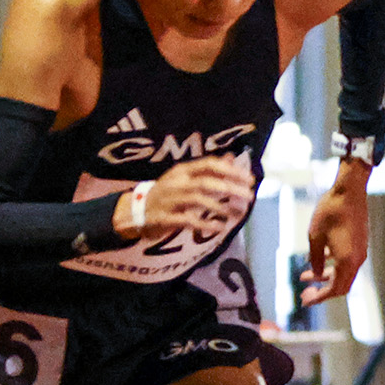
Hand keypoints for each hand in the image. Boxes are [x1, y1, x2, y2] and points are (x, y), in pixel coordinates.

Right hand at [125, 155, 254, 242]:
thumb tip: (231, 157)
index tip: (249, 179)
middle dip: (230, 188)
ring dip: (220, 207)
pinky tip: (219, 227)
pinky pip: (187, 220)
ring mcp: (169, 200)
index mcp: (182, 171)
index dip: (231, 170)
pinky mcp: (165, 218)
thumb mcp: (184, 177)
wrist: (134, 210)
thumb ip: (208, 169)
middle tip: (250, 196)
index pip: (209, 165)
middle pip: (206, 182)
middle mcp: (176, 183)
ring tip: (237, 213)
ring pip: (197, 200)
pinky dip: (204, 224)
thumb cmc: (167, 193)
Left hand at [297, 163, 372, 306]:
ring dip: (325, 277)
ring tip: (304, 276)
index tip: (304, 301)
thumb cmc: (330, 212)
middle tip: (304, 292)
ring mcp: (360, 251)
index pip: (335, 289)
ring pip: (343, 273)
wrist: (349, 192)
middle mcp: (357, 259)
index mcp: (347, 261)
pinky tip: (317, 259)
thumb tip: (315, 274)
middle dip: (323, 291)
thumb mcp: (314, 237)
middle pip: (342, 285)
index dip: (319, 298)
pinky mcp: (359, 243)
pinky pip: (346, 262)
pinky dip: (332, 266)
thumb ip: (315, 259)